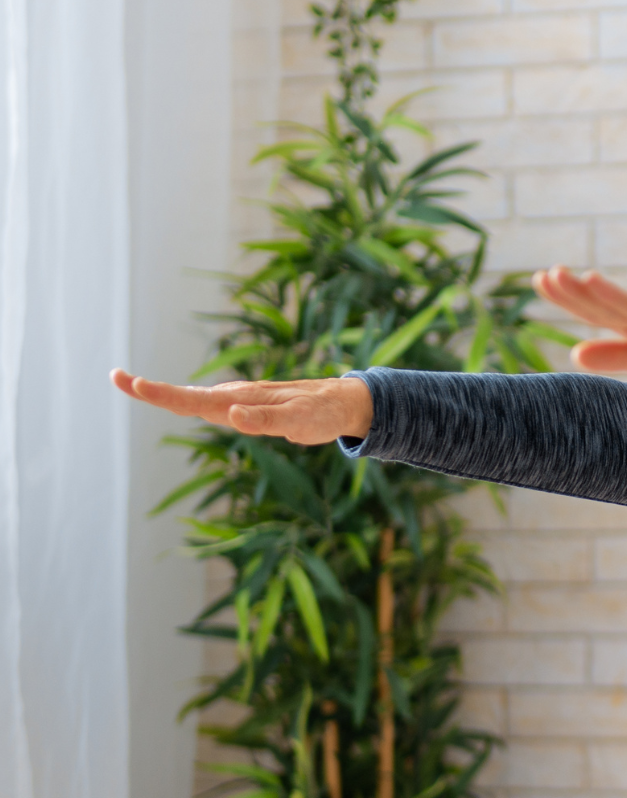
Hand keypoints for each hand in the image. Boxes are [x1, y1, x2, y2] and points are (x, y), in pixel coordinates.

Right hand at [111, 369, 372, 445]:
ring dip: (164, 394)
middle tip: (116, 377)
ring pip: (195, 399)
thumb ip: (264, 419)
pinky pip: (211, 405)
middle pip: (186, 397)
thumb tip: (230, 414)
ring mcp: (239, 402)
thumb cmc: (320, 414)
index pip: (193, 400)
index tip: (130, 382)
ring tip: (134, 385)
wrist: (340, 404)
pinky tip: (176, 400)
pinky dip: (187, 401)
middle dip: (151, 390)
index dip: (160, 394)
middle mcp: (235, 399)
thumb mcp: (297, 420)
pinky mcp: (246, 408)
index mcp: (241, 401)